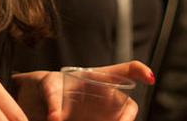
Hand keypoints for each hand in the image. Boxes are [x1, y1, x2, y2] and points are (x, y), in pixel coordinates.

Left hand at [13, 61, 153, 120]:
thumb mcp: (48, 86)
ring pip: (119, 120)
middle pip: (128, 107)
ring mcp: (103, 115)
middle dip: (127, 118)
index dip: (140, 71)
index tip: (149, 77)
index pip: (125, 71)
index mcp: (99, 78)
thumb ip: (52, 99)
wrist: (37, 101)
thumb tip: (54, 118)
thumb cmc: (47, 86)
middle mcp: (107, 98)